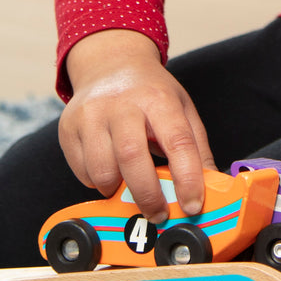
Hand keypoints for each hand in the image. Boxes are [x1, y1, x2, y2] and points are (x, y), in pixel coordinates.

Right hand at [59, 29, 215, 222]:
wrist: (109, 65)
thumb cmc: (151, 94)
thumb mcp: (183, 110)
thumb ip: (197, 149)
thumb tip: (211, 187)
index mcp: (158, 99)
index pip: (177, 142)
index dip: (187, 178)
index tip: (192, 205)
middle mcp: (121, 104)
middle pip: (132, 157)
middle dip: (148, 195)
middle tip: (158, 214)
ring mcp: (89, 115)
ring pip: (102, 170)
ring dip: (120, 190)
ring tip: (133, 185)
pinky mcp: (68, 129)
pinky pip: (83, 172)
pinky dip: (100, 183)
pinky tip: (112, 170)